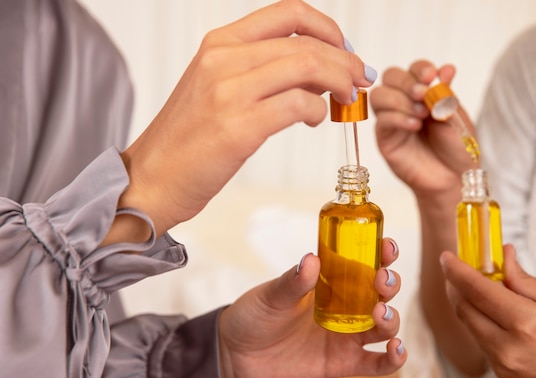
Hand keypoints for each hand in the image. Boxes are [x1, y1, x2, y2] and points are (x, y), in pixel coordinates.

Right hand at [110, 0, 376, 242]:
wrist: (150, 180)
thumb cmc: (188, 140)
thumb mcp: (218, 89)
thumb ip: (263, 73)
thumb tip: (317, 76)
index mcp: (220, 43)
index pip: (289, 13)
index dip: (329, 29)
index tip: (346, 50)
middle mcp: (223, 59)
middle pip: (307, 43)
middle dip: (346, 61)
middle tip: (361, 80)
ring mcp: (229, 91)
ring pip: (308, 68)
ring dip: (340, 83)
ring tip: (347, 100)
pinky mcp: (237, 127)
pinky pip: (298, 105)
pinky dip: (318, 111)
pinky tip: (315, 120)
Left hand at [218, 237, 405, 377]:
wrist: (238, 354)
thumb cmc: (255, 315)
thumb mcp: (271, 295)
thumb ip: (293, 281)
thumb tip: (312, 260)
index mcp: (332, 281)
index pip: (365, 263)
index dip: (382, 254)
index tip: (387, 246)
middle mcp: (346, 306)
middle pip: (382, 292)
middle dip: (390, 283)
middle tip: (381, 280)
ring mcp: (348, 335)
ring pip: (385, 325)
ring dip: (392, 318)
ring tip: (378, 314)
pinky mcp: (345, 362)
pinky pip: (378, 364)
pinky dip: (394, 358)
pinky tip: (396, 349)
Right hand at [370, 60, 473, 201]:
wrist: (455, 178)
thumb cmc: (457, 148)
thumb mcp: (456, 117)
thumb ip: (446, 94)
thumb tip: (446, 69)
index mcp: (424, 93)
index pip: (414, 70)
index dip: (420, 69)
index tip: (432, 76)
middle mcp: (405, 102)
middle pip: (391, 77)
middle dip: (406, 81)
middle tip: (422, 94)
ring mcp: (392, 120)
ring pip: (379, 96)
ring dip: (399, 99)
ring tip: (421, 114)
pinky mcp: (385, 138)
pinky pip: (382, 121)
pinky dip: (398, 118)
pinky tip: (415, 126)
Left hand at [441, 244, 535, 377]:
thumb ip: (523, 281)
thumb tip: (503, 255)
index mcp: (526, 324)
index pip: (477, 290)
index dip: (457, 270)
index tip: (446, 257)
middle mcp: (508, 347)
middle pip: (465, 308)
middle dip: (458, 285)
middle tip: (463, 269)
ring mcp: (502, 365)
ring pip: (470, 325)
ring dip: (470, 304)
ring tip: (485, 290)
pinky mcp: (501, 375)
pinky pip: (481, 342)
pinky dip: (482, 324)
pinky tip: (499, 317)